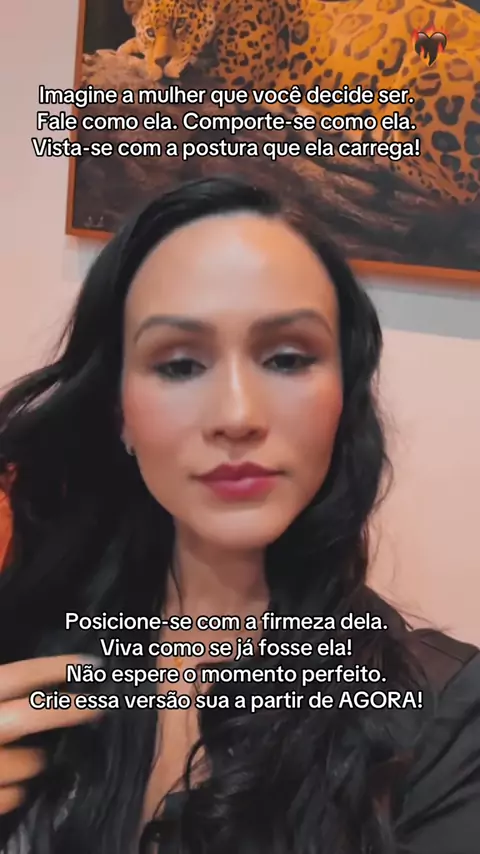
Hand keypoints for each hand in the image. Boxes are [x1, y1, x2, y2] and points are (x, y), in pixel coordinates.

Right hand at [0, 655, 102, 814]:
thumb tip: (32, 679)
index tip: (92, 665)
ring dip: (37, 758)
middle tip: (97, 707)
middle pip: (31, 715)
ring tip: (34, 755)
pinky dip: (18, 789)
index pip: (19, 676)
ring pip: (28, 761)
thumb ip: (0, 687)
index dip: (56, 668)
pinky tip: (13, 782)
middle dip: (70, 709)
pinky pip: (14, 795)